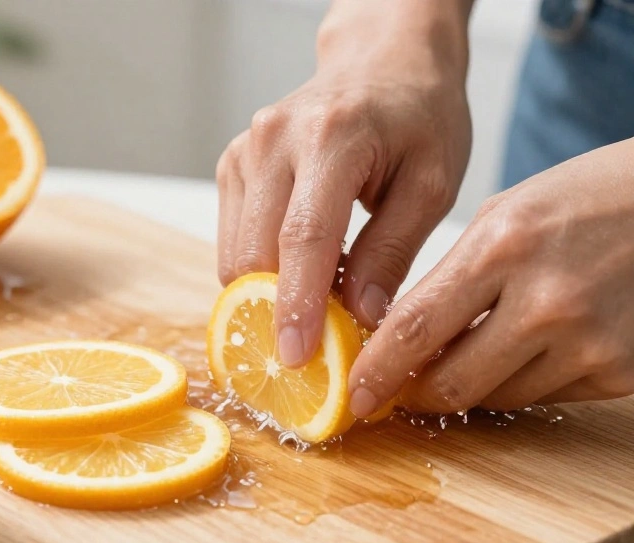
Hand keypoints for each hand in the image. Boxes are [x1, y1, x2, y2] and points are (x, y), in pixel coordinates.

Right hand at [215, 1, 472, 367]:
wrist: (380, 64)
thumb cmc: (416, 118)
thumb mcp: (431, 183)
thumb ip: (392, 251)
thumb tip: (359, 318)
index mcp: (331, 137)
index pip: (303, 236)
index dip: (297, 303)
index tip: (297, 357)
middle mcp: (274, 139)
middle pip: (255, 250)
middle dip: (278, 309)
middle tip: (319, 348)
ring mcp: (245, 150)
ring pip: (235, 251)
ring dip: (269, 291)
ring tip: (322, 298)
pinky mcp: (232, 164)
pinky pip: (233, 237)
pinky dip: (261, 268)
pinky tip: (303, 269)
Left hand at [349, 138, 633, 416]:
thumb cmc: (583, 200)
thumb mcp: (503, 217)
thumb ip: (452, 278)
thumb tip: (401, 341)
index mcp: (500, 248)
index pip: (413, 329)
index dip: (374, 371)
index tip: (354, 394)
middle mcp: (545, 300)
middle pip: (451, 381)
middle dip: (414, 394)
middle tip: (397, 393)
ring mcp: (589, 341)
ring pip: (496, 398)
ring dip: (469, 387)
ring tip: (464, 360)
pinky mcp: (621, 371)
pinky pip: (545, 397)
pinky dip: (522, 382)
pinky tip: (526, 351)